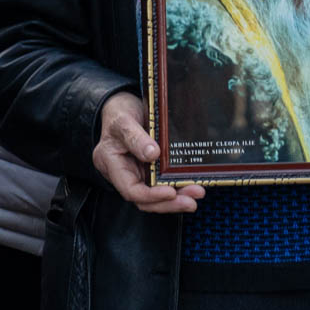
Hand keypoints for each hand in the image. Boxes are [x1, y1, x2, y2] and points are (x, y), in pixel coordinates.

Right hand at [92, 92, 203, 214]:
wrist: (124, 106)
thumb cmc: (119, 113)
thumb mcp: (123, 121)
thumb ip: (135, 138)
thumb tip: (152, 154)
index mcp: (112, 164)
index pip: (130, 190)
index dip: (151, 196)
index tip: (170, 192)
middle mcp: (124, 174)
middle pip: (145, 199)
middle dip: (169, 202)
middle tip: (191, 201)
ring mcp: (138, 173)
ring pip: (156, 195)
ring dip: (177, 198)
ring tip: (197, 193)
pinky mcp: (150, 170)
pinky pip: (162, 184)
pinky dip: (177, 187)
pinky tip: (191, 185)